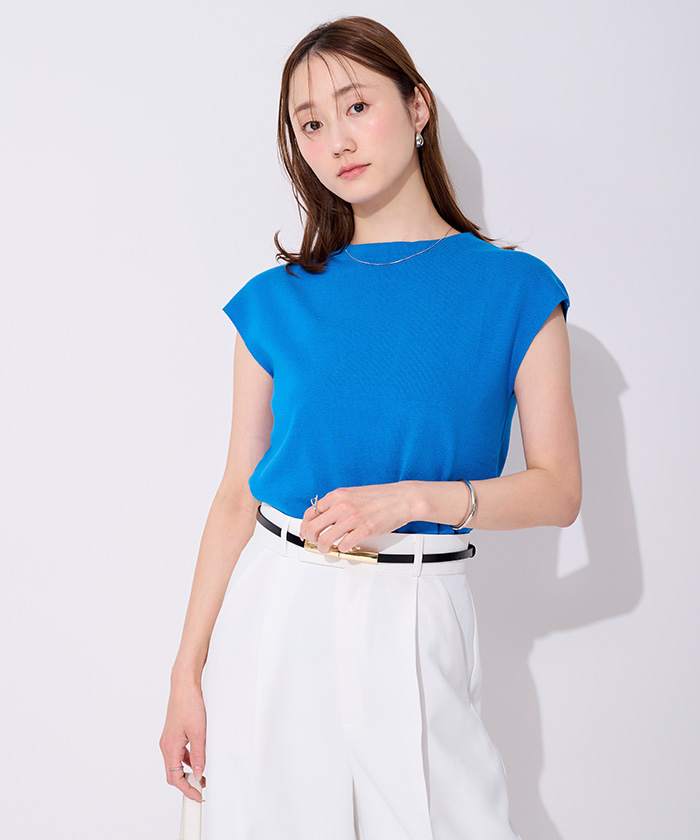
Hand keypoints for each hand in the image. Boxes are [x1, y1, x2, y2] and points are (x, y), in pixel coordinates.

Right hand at [159, 680, 206, 801]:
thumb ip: (199, 755)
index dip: (187, 790)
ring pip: (176, 763)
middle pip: (173, 774)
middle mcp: (166, 745)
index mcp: (169, 747)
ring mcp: (169, 739)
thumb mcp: (198, 732)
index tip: (198, 796)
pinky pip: (179, 753)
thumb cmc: (189, 704)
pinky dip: (187, 760)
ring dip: (188, 772)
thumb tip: (199, 772)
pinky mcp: (173, 733)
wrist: (184, 685)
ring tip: (203, 775)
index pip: (174, 778)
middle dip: (186, 784)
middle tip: (201, 789)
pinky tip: (199, 758)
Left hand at [298, 482, 418, 552]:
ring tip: (328, 549)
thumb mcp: (353, 494)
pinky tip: (346, 546)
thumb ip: (337, 504)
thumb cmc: (380, 497)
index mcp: (338, 496)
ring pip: (325, 539)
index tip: (306, 532)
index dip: (305, 525)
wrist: (402, 498)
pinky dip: (343, 549)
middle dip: (311, 539)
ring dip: (324, 548)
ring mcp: (353, 518)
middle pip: (313, 527)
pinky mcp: (364, 530)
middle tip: (315, 542)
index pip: (310, 512)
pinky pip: (344, 545)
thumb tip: (324, 518)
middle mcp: (342, 506)